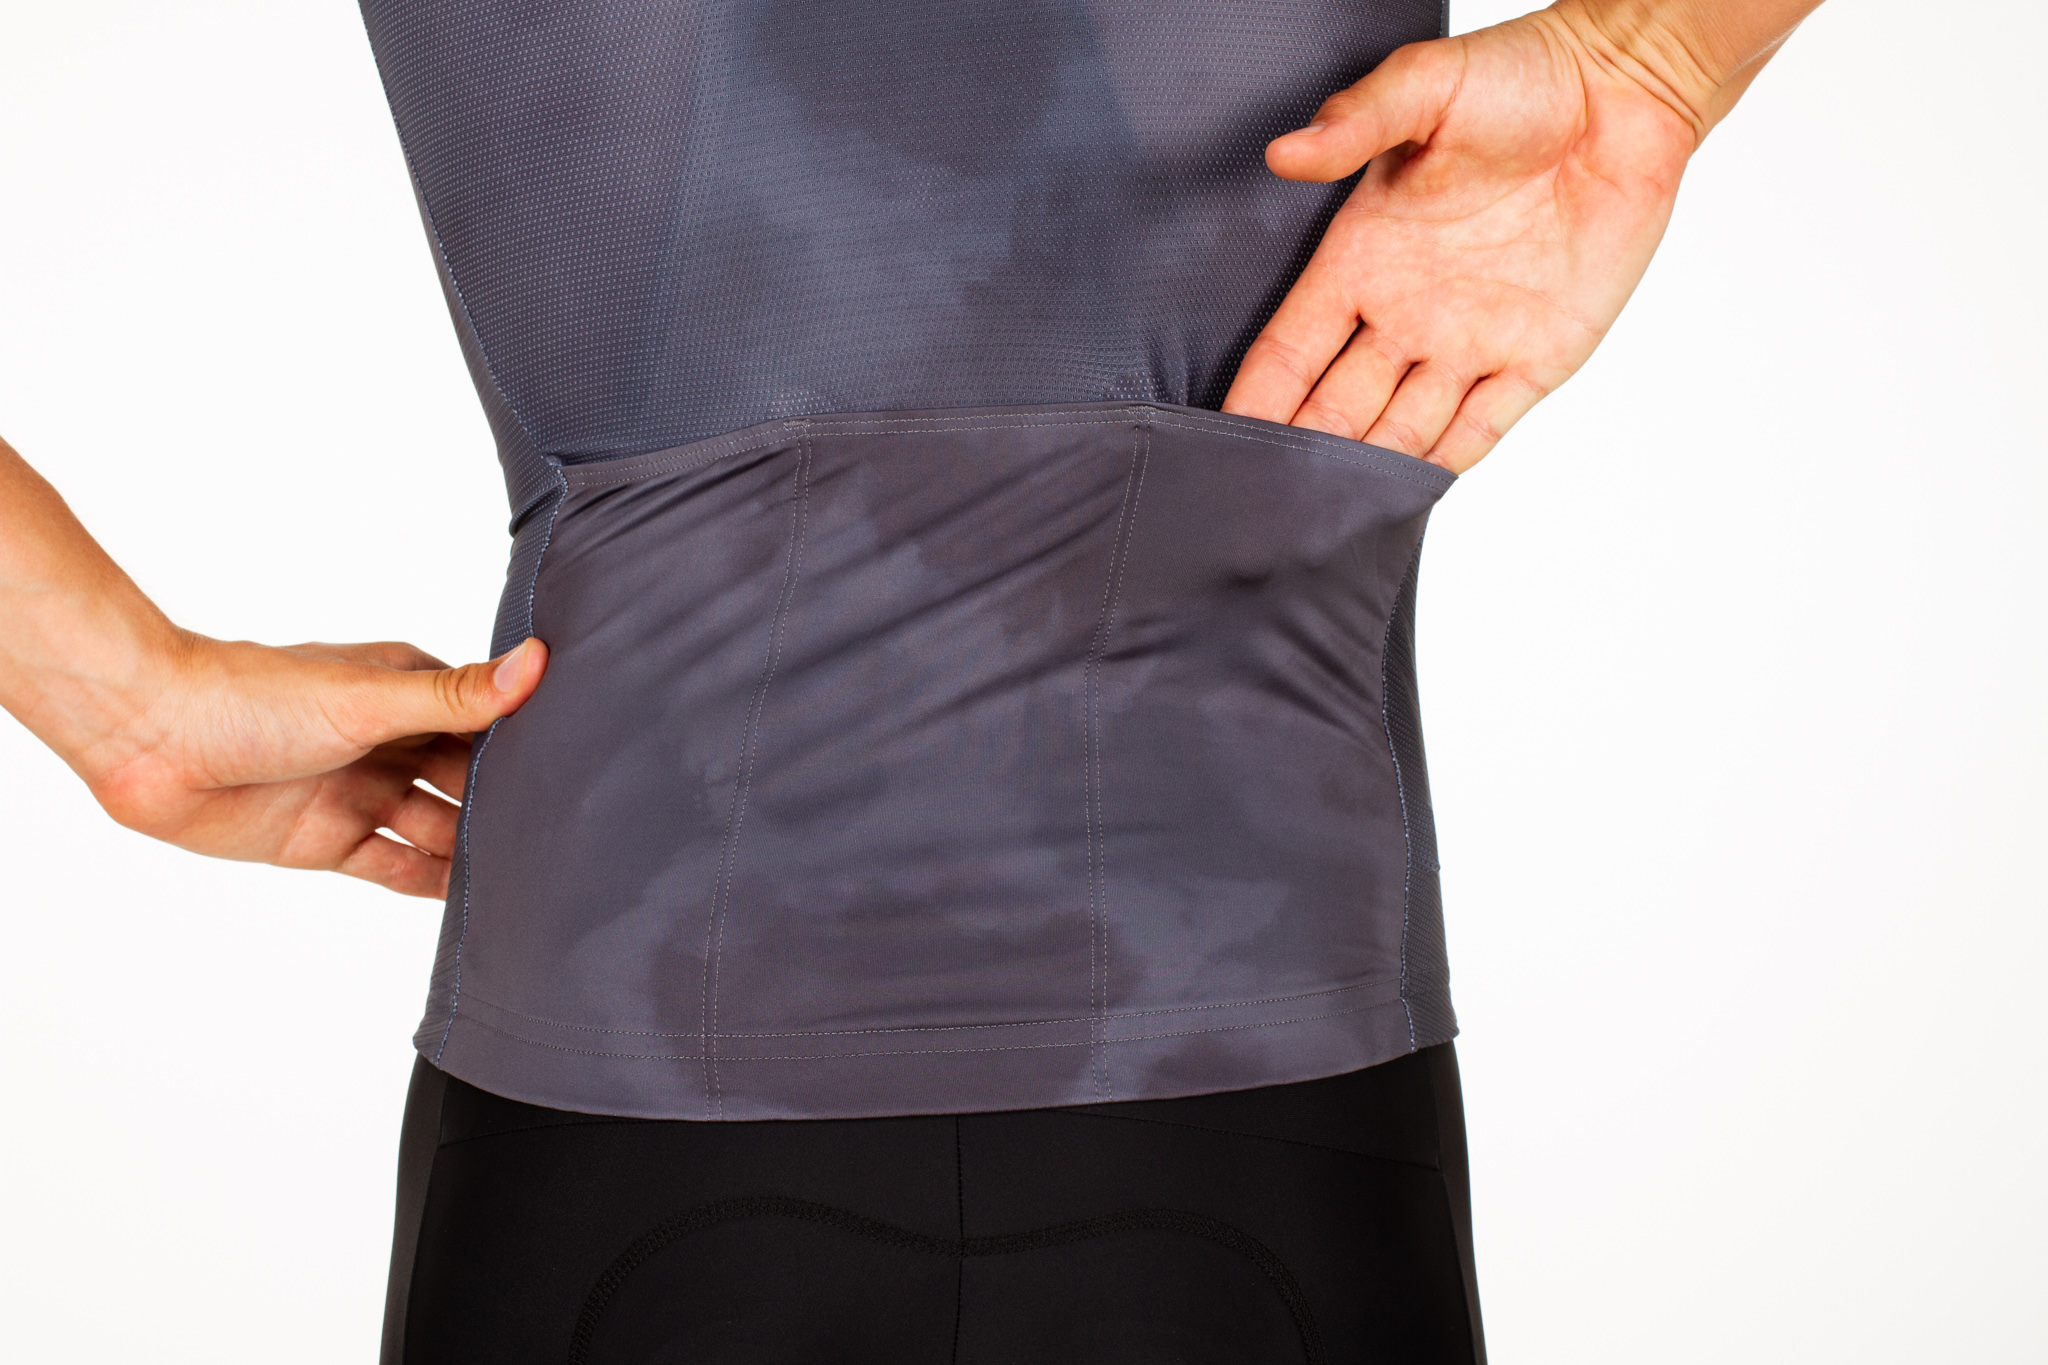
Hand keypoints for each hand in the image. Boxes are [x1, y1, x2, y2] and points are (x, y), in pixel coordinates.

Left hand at [80, 634, 547, 898]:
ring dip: (477, 850)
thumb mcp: (371, 698)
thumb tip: (537, 661)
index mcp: (408, 690)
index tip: (587, 768)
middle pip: (469, 781)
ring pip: (438, 827)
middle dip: (511, 806)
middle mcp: (391, 739)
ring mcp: (362, 790)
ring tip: (536, 878)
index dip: (532, 746)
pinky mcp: (329, 838)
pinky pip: (395, 865)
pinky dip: (433, 884)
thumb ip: (457, 696)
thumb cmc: (252, 696)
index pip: (487, 721)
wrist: (151, 738)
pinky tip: (475, 903)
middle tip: (574, 837)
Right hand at [1223, 2, 1759, 471]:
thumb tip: (1286, 152)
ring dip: (1366, 475)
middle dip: (1302, 457)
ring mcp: (1469, 341)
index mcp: (1362, 260)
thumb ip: (1356, 124)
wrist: (1624, 92)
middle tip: (1264, 514)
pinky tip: (1406, 502)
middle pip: (1336, 408)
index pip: (1289, 351)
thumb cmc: (1520, 77)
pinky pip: (1480, 429)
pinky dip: (1443, 467)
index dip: (1255, 400)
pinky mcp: (1536, 356)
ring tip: (1325, 524)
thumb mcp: (1425, 88)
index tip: (1220, 446)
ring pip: (1401, 431)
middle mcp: (1405, 314)